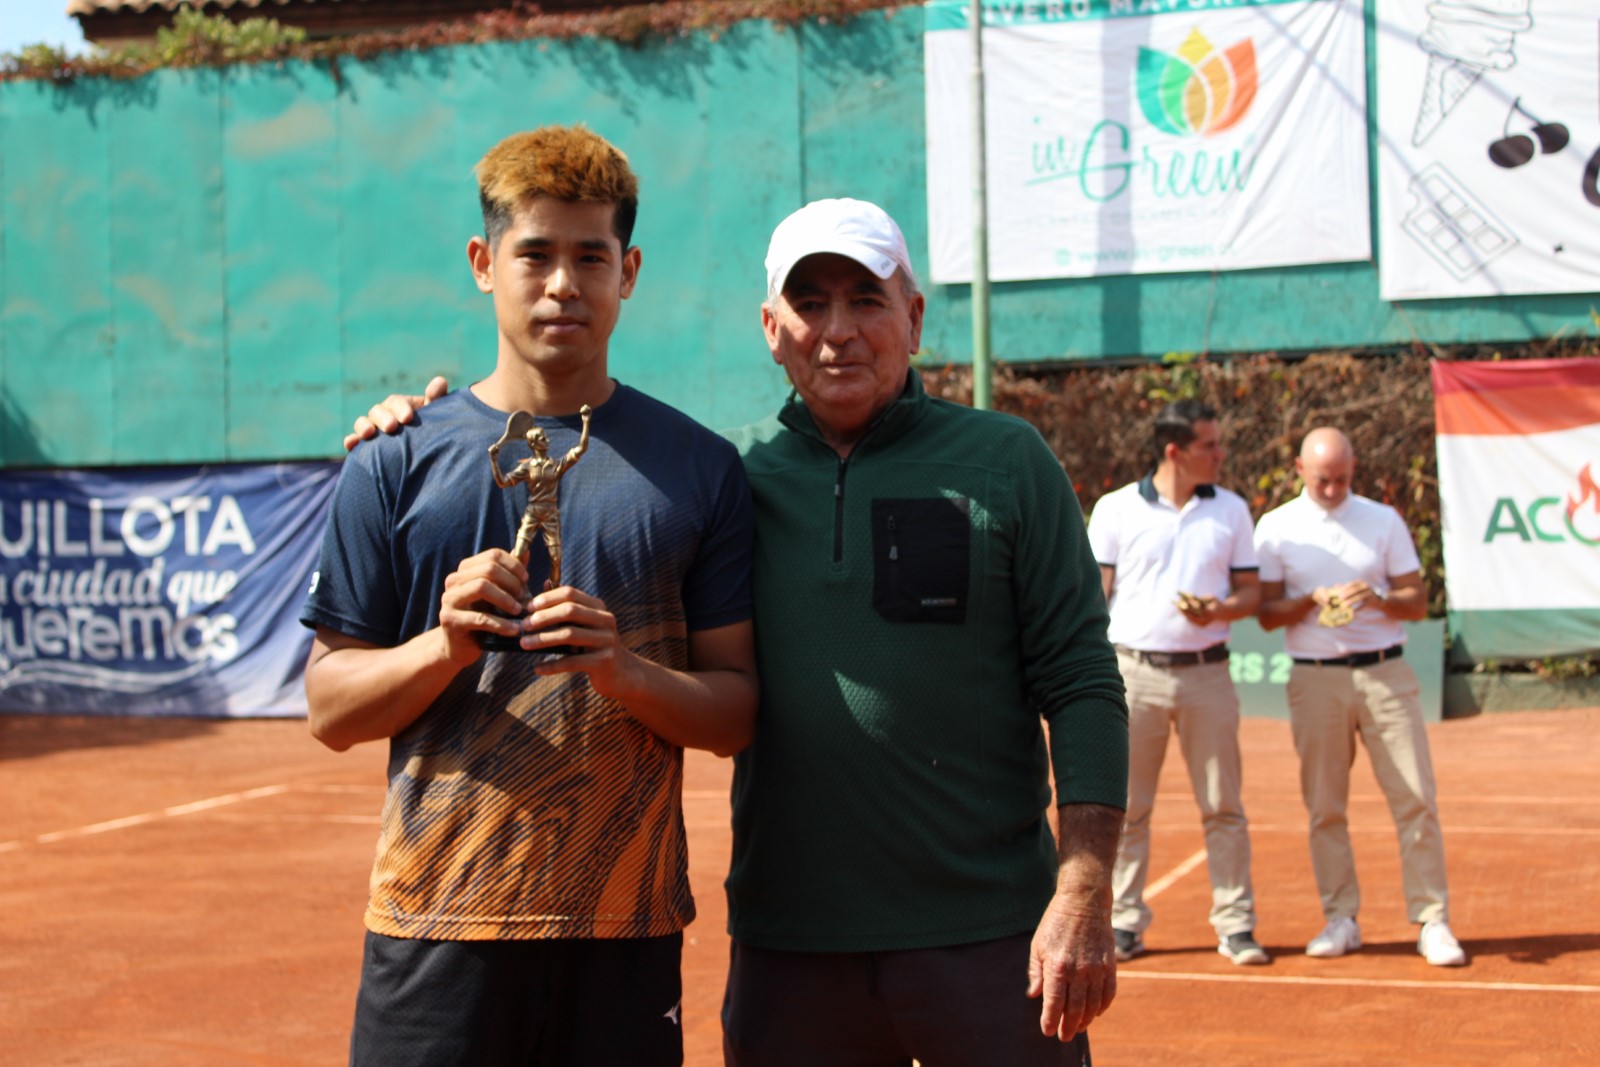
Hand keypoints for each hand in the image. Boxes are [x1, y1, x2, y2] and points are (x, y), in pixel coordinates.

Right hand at [343, 375, 449, 451]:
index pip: (396, 402)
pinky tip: (351, 445)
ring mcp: (373, 430)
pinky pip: (354, 442)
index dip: (400, 408)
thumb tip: (439, 381)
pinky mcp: (365, 447)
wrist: (428, 454)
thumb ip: (437, 399)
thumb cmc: (434, 430)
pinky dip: (351, 441)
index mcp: (400, 406)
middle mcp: (383, 416)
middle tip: (392, 427)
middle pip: (377, 411)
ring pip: (362, 423)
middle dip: (383, 418)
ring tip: (368, 433)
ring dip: (363, 427)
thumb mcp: (438, 415)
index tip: (408, 418)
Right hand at [437, 549, 529, 663]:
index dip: (514, 565)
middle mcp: (454, 580)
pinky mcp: (449, 620)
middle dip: (511, 582)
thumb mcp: (498, 594)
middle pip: (488, 569)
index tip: (526, 579)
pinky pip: (480, 618)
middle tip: (524, 596)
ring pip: (481, 587)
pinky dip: (502, 624)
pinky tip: (514, 630)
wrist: (461, 646)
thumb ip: (509, 574)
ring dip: (506, 599)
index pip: (493, 555)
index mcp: (465, 570)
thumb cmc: (482, 616)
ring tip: (519, 611)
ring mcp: (449, 599)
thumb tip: (526, 552)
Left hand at [520, 586, 641, 697]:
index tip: (528, 608)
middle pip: (570, 611)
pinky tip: (537, 668)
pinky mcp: (604, 661)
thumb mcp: (586, 622)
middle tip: (523, 626)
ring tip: (524, 644)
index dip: (547, 598)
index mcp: (598, 607)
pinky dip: (552, 665)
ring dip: (542, 639)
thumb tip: (545, 582)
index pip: (570, 593)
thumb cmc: (595, 645)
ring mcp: (606, 640)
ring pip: (569, 635)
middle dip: (543, 617)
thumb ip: (568, 605)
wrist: (621, 673)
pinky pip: (572, 662)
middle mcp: (605, 620)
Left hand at [1026, 893, 1116, 1040]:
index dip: (1050, 1020)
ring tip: (1080, 1028)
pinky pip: (1108, 992)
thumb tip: (1033, 995)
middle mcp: (1078, 971)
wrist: (1083, 902)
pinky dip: (1103, 1006)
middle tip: (1065, 1036)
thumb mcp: (1038, 945)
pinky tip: (1096, 1012)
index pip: (1054, 1002)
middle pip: (1074, 1008)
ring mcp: (1096, 968)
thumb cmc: (1056, 922)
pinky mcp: (1109, 964)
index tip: (1048, 1031)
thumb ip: (1036, 972)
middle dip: (1069, 1026)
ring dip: (1086, 1020)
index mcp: (1057, 966)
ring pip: (1093, 1004)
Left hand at [1177, 594, 1221, 625]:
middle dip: (1184, 608)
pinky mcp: (1201, 625)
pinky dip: (1186, 614)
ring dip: (1182, 612)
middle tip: (1176, 602)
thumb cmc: (1215, 602)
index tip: (1184, 599)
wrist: (1222, 613)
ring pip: (1190, 618)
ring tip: (1176, 605)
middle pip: (1192, 614)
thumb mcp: (1210, 597)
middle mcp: (1206, 619)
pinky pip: (1191, 619)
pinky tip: (1180, 609)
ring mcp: (1204, 623)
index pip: (1198, 608)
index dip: (1190, 604)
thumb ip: (1201, 598)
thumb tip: (1189, 598)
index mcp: (1210, 612)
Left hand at [1334, 580, 1381, 611]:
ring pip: (1360, 597)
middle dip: (1347, 594)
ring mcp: (1370, 593)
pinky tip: (1352, 612)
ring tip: (1344, 606)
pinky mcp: (1372, 601)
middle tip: (1340, 599)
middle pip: (1355, 589)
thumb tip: (1336, 585)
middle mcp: (1366, 587)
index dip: (1344, 588)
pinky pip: (1364, 605)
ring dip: (1351, 601)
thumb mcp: (1356, 589)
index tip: (1338, 594)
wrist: (1377, 601)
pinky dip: (1357, 609)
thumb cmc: (1363, 594)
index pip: (1352, 584)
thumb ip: (1346, 588)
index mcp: (1361, 583)